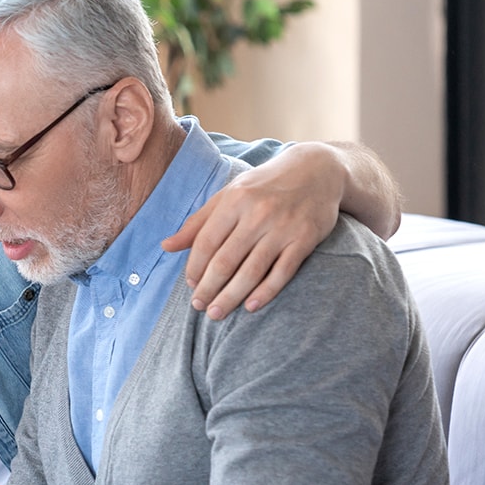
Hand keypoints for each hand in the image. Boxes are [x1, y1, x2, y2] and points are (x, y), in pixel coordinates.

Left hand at [165, 141, 393, 318]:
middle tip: (199, 307)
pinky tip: (250, 306)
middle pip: (225, 261)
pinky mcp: (304, 239)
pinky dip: (265, 292)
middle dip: (208, 288)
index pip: (206, 242)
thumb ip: (198, 222)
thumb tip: (166, 246)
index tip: (190, 285)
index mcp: (234, 200)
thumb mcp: (229, 194)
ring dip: (231, 297)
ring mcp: (282, 228)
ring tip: (217, 313)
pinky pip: (282, 272)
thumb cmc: (265, 185)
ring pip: (251, 271)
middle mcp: (257, 214)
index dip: (194, 268)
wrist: (317, 170)